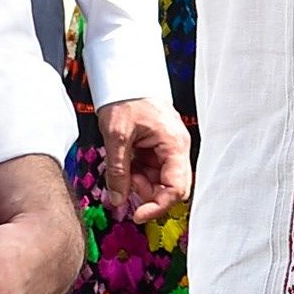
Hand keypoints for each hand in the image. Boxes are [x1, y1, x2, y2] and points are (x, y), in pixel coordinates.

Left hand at [96, 96, 191, 222]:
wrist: (125, 77)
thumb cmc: (125, 99)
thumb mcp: (116, 136)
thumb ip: (118, 171)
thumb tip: (117, 200)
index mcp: (174, 145)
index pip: (176, 188)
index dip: (158, 206)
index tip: (137, 215)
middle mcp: (176, 149)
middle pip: (171, 188)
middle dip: (148, 193)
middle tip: (125, 184)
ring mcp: (168, 150)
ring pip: (159, 182)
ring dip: (140, 183)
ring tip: (123, 167)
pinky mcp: (158, 149)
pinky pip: (151, 171)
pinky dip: (137, 174)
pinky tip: (126, 162)